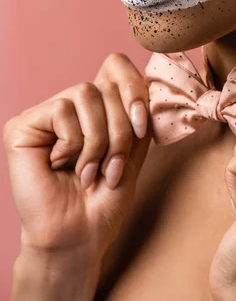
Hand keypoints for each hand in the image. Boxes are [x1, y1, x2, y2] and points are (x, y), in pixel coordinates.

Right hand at [3, 52, 150, 263]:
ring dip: (98, 139)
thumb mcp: (134, 150)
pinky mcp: (23, 125)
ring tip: (89, 171)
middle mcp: (72, 105)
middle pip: (106, 85)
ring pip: (86, 93)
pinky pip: (62, 110)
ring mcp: (47, 113)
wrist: (79, 235)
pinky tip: (61, 165)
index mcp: (99, 108)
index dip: (133, 86)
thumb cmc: (105, 198)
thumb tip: (147, 82)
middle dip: (120, 131)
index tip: (142, 127)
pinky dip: (73, 143)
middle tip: (112, 168)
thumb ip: (139, 114)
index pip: (115, 65)